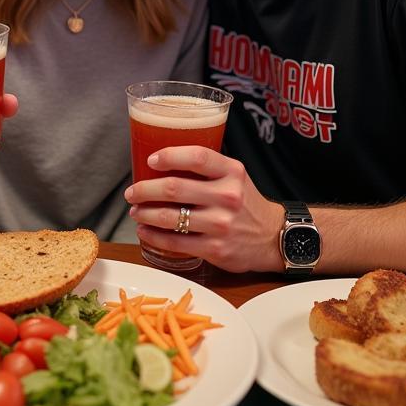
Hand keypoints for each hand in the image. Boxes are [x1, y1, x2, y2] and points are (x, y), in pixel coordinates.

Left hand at [124, 147, 284, 272]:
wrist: (273, 238)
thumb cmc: (246, 202)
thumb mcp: (234, 176)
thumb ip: (206, 167)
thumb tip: (162, 161)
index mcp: (232, 172)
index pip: (196, 156)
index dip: (169, 156)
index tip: (150, 160)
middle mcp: (227, 196)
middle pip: (174, 188)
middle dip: (144, 190)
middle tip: (132, 192)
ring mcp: (221, 224)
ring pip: (170, 217)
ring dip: (145, 214)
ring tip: (135, 212)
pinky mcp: (215, 249)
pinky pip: (175, 242)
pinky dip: (154, 236)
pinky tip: (145, 231)